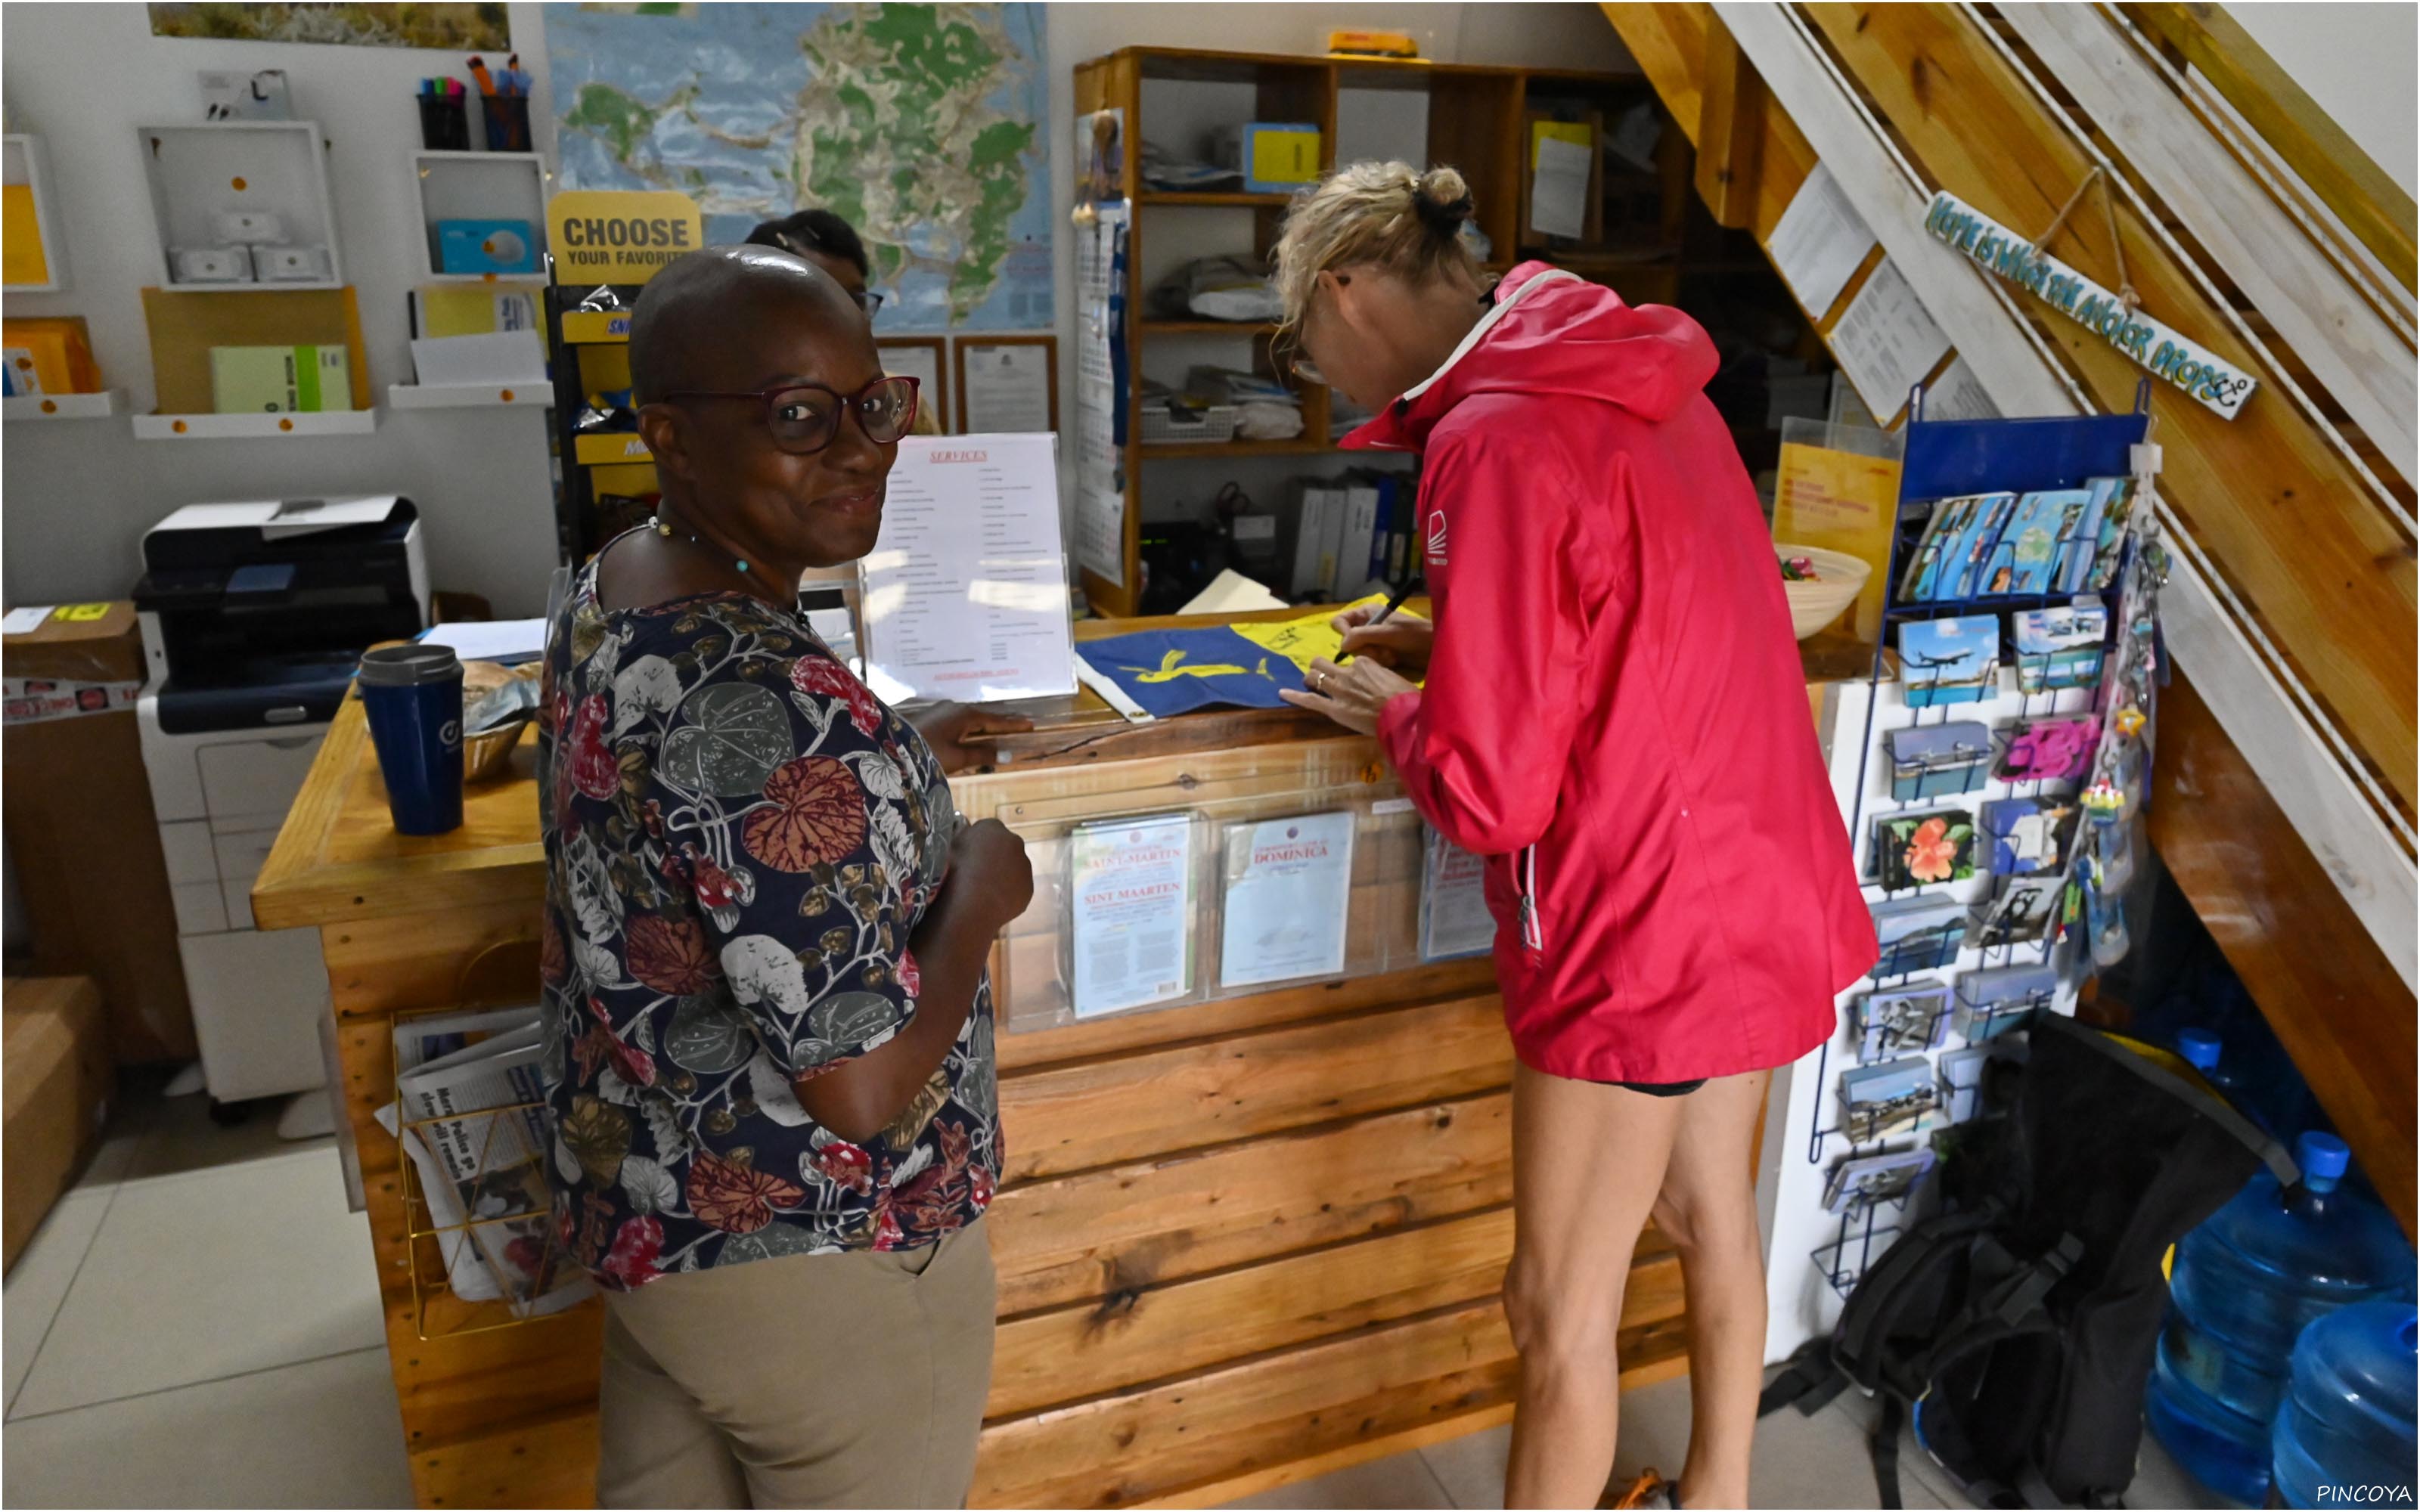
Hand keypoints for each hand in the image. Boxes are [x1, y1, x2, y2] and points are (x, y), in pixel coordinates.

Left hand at [907, 700, 1033, 774]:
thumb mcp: (958, 757)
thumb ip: (983, 754)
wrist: (893, 748)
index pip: (996, 721)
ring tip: (1003, 727)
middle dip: (1003, 721)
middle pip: (985, 716)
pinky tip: (976, 730)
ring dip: (988, 724)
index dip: (1013, 725)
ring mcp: (944, 711)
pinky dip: (974, 725)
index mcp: (966, 715)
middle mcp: (957, 708)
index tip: (1030, 724)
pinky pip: (961, 720)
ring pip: (972, 718)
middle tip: (1022, 723)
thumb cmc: (928, 753)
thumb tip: (1007, 754)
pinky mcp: (934, 717)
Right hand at [942, 817, 1033, 927]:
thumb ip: (961, 836)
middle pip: (1004, 846)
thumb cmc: (952, 873)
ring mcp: (1024, 866)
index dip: (976, 843)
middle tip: (976, 873)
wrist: (971, 905)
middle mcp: (1014, 842)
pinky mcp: (1028, 888)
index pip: (986, 829)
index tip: (967, 855)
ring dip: (1002, 874)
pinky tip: (993, 901)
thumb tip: (965, 833)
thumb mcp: (948, 846)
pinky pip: (1017, 888)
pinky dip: (1007, 892)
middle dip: (994, 856)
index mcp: (992, 827)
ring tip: (984, 890)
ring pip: (1013, 868)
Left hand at [1280, 655, 1417, 736]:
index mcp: (1364, 663)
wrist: (1401, 716)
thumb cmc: (1405, 698)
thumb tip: (1382, 681)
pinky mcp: (1334, 708)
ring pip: (1314, 676)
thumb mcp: (1396, 678)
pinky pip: (1309, 700)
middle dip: (1320, 667)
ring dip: (1310, 678)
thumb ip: (1382, 676)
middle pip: (1324, 664)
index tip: (1354, 677)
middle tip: (1321, 674)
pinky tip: (1281, 693)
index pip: (1350, 660)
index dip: (1350, 669)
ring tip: (1308, 681)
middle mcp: (1347, 672)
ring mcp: (1338, 690)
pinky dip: (1293, 696)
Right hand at [1332, 603, 1433, 675]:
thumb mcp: (1387, 632)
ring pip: (1358, 653)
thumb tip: (1342, 645)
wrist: (1435, 647)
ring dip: (1374, 657)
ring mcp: (1373, 640)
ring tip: (1390, 656)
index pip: (1339, 621)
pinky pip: (1370, 661)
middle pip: (1348, 641)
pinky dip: (1380, 662)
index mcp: (1366, 613)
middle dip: (1364, 649)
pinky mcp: (1380, 653)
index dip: (1344, 633)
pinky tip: (1393, 660)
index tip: (1355, 641)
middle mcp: (1366, 625)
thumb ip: (1362, 635)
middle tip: (1380, 651)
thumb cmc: (1413, 633)